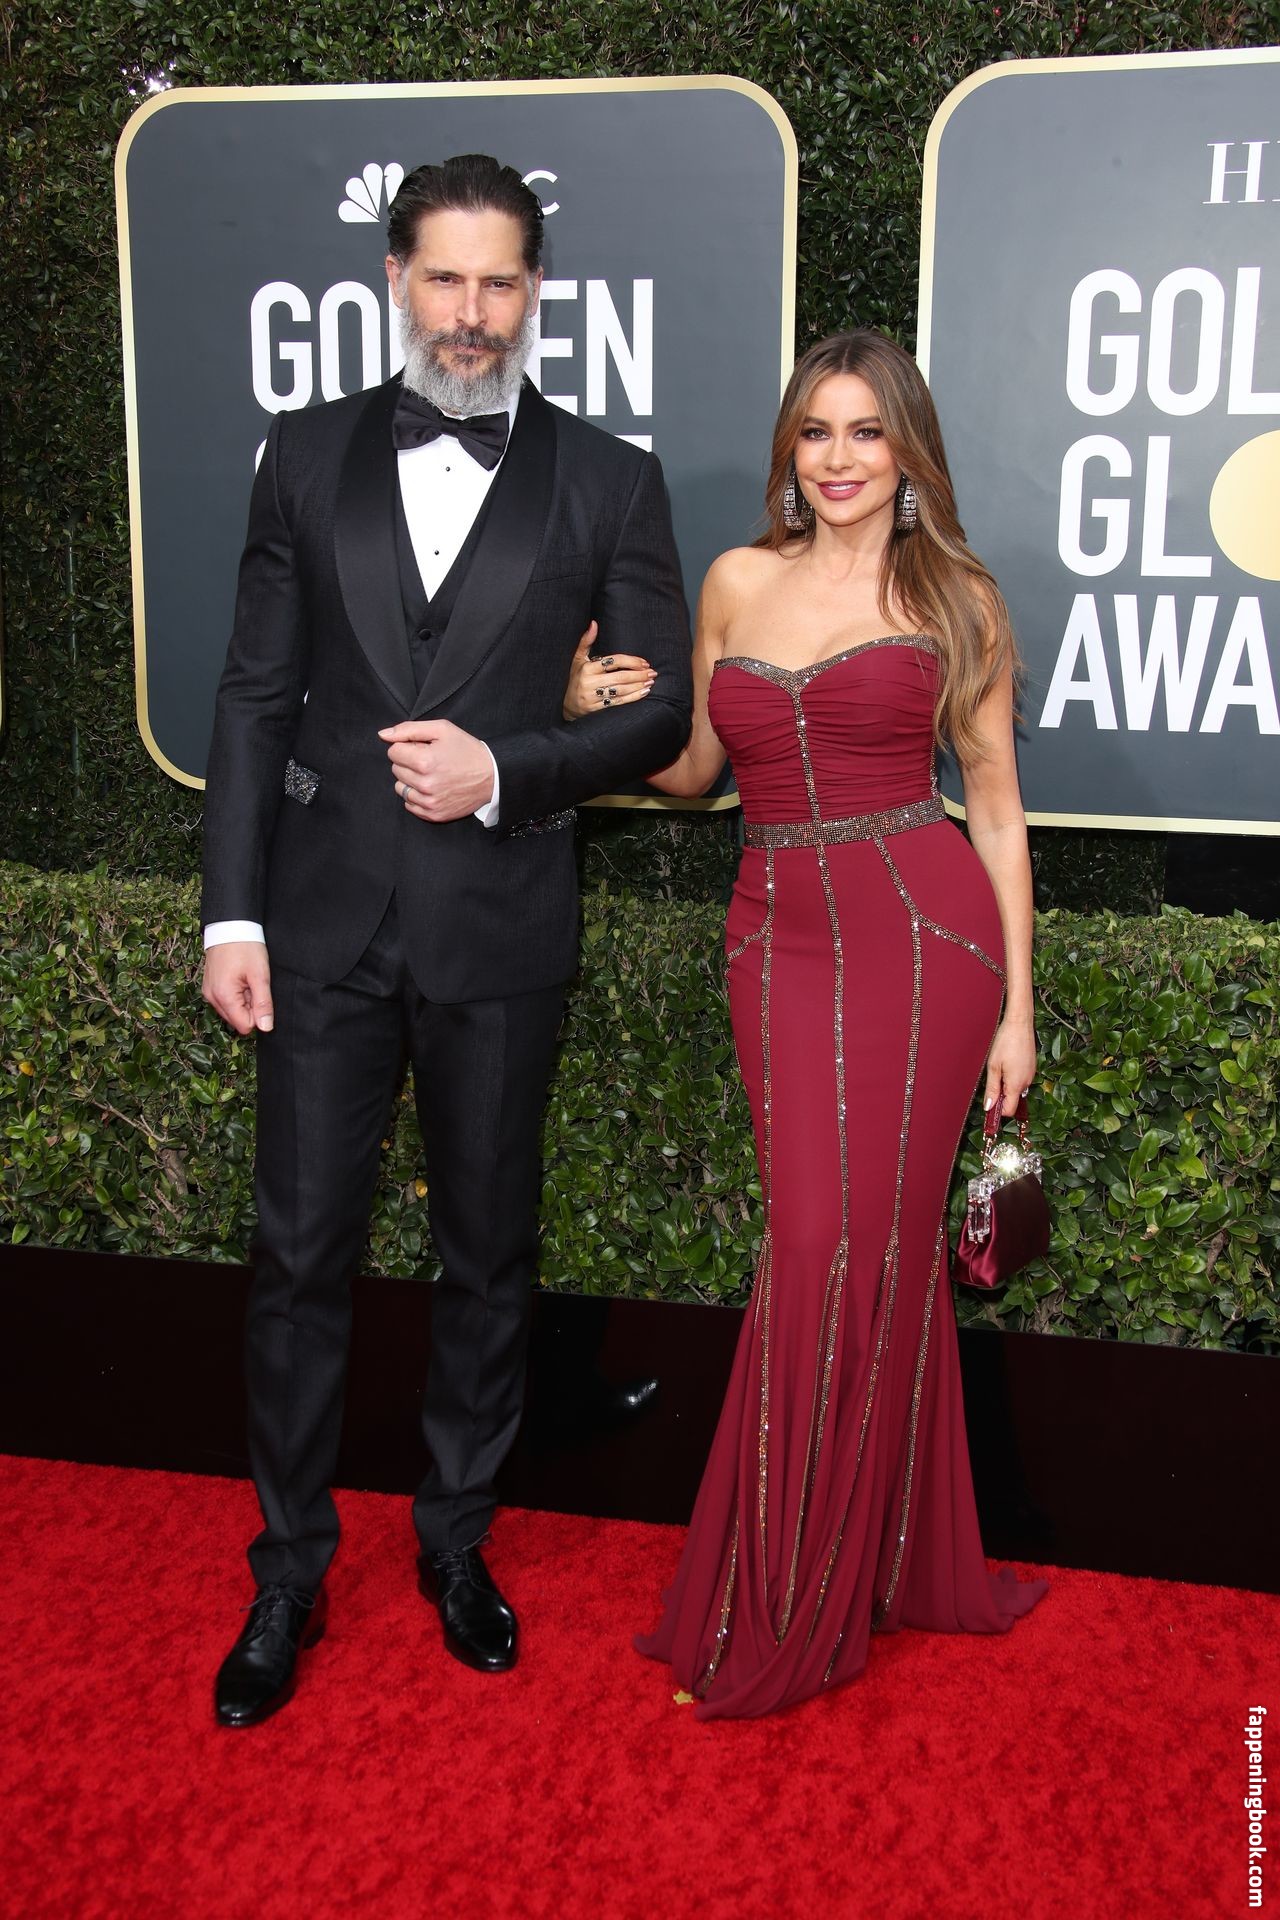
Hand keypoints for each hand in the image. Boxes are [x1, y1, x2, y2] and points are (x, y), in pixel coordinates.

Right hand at [203, 941, 272, 1035]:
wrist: (229, 926)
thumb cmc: (245, 947)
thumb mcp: (260, 975)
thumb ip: (263, 1003)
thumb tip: (266, 1028)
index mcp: (224, 996)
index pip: (244, 1026)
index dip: (258, 1015)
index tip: (260, 995)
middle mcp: (212, 998)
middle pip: (237, 1020)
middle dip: (250, 1007)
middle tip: (253, 984)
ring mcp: (209, 992)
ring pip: (231, 1011)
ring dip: (243, 1000)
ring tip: (246, 979)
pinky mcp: (209, 987)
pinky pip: (225, 1001)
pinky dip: (235, 994)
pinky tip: (239, 977)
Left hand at [379, 718, 495, 821]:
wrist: (492, 776)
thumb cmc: (467, 750)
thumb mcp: (441, 729)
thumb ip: (409, 729)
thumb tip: (383, 735)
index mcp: (425, 761)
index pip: (393, 752)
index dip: (407, 746)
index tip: (422, 747)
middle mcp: (425, 784)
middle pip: (396, 770)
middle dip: (409, 762)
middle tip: (430, 760)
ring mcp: (429, 802)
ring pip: (400, 788)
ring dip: (410, 780)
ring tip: (430, 774)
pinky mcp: (434, 814)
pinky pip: (409, 805)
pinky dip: (417, 796)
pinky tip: (432, 788)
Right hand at [562, 619, 655, 720]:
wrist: (568, 705)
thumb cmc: (576, 678)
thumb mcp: (578, 659)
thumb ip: (586, 641)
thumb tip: (594, 623)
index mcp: (587, 668)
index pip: (614, 661)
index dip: (631, 662)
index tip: (644, 663)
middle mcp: (590, 682)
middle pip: (620, 677)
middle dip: (639, 674)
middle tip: (652, 672)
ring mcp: (593, 697)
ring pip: (621, 690)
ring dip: (638, 685)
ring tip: (650, 681)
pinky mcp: (598, 709)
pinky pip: (619, 702)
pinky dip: (634, 697)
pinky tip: (644, 692)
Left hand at [983, 1012, 1036, 1117]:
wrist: (1020, 1024)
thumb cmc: (1006, 1042)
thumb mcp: (993, 1067)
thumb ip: (992, 1089)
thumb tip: (989, 1107)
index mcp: (1016, 1084)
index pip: (1009, 1110)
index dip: (998, 1110)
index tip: (989, 1106)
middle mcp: (1026, 1082)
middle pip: (1013, 1100)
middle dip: (1001, 1096)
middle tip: (991, 1080)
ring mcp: (1030, 1075)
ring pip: (1016, 1089)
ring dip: (1006, 1085)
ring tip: (999, 1068)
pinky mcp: (1031, 1068)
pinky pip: (1021, 1080)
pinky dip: (1012, 1078)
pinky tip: (1007, 1064)